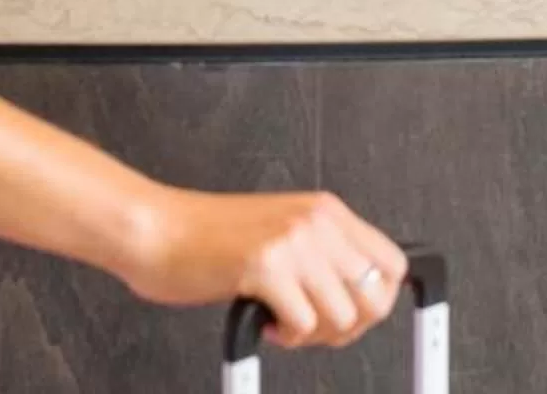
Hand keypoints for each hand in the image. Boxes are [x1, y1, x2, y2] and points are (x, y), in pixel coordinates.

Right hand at [115, 188, 405, 349]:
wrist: (154, 228)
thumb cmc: (206, 236)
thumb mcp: (280, 231)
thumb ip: (322, 255)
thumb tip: (361, 297)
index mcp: (324, 210)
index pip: (392, 263)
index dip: (378, 301)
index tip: (352, 314)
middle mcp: (315, 221)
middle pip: (376, 298)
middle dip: (348, 326)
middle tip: (314, 325)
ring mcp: (292, 242)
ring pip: (343, 317)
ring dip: (313, 334)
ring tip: (283, 320)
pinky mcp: (266, 266)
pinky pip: (303, 325)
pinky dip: (286, 335)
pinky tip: (264, 320)